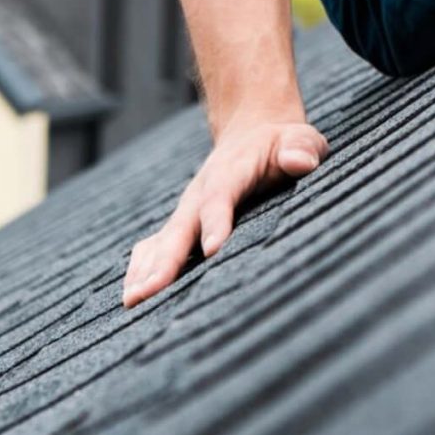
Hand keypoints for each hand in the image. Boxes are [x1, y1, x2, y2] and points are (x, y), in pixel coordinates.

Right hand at [121, 112, 327, 305]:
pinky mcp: (181, 224)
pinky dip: (142, 268)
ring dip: (146, 269)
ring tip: (133, 301)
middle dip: (166, 260)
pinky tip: (133, 297)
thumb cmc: (283, 143)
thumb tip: (301, 161)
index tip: (213, 250)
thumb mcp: (300, 139)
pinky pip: (156, 246)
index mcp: (231, 172)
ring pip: (162, 241)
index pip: (221, 197)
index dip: (216, 221)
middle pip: (181, 227)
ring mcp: (187, 210)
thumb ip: (301, 148)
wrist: (254, 133)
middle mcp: (200, 193)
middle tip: (150, 291)